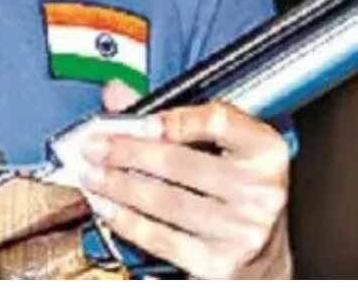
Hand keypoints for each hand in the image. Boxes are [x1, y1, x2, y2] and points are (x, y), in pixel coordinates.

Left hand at [77, 81, 292, 279]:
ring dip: (119, 186)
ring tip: (92, 175)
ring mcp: (242, 230)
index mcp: (265, 151)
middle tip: (94, 146)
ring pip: (166, 201)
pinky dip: (126, 220)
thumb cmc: (236, 194)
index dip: (174, 119)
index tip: (139, 121)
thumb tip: (117, 94)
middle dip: (127, 152)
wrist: (262, 258)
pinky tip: (107, 206)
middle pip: (181, 162)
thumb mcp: (220, 149)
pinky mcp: (219, 264)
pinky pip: (162, 238)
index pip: (218, 121)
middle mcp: (261, 191)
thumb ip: (172, 118)